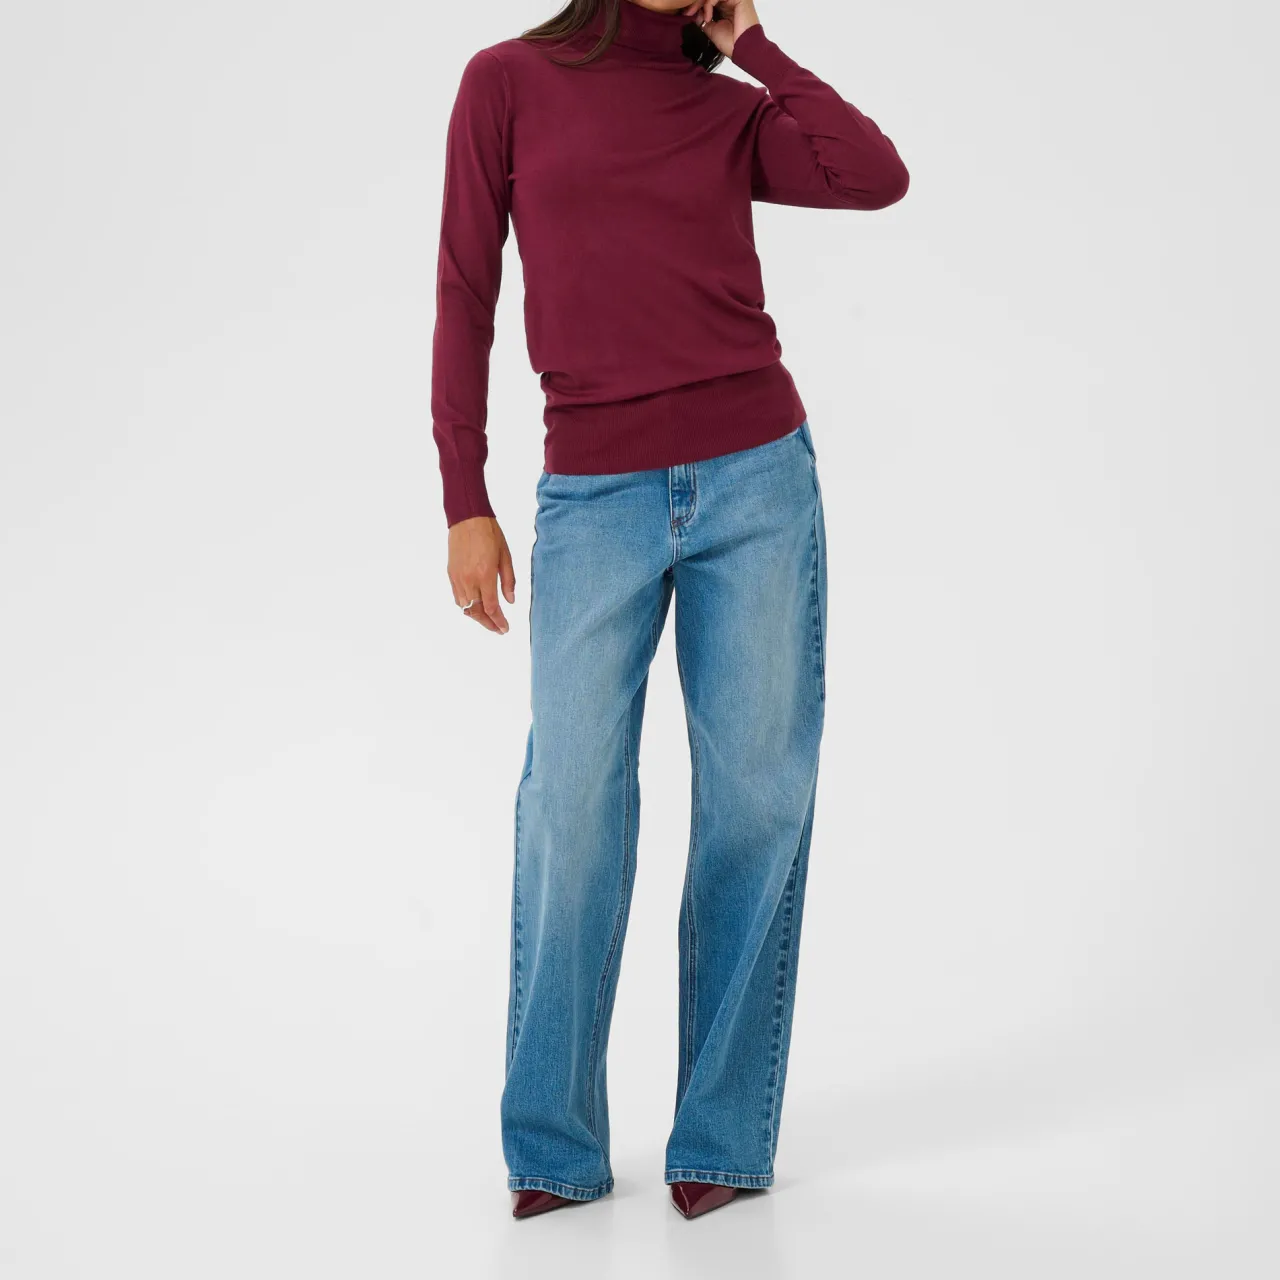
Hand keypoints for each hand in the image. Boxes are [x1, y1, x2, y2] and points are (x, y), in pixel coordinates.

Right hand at [448, 516, 515, 633]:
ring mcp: (457, 578)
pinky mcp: (451, 574)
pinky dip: (466, 605)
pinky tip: (475, 605)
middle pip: (476, 612)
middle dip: (488, 623)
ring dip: (476, 616)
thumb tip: (510, 601)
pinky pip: (457, 597)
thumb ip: (508, 581)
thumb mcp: (505, 557)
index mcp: (485, 575)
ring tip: (488, 619)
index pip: (491, 608)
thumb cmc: (490, 534)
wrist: (467, 518)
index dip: (498, 621)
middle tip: (498, 629)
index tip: (505, 629)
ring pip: (465, 607)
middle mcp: (469, 580)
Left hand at [681, 0, 759, 56]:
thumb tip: (693, 12)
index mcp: (726, 6)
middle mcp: (731, 0)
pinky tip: (708, 17)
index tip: (686, 14)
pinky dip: (710, 3)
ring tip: (696, 15)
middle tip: (688, 13)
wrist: (743, 50)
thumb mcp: (711, 29)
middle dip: (697, 2)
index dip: (697, 5)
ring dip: (702, 2)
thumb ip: (703, 18)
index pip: (709, 0)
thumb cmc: (731, 44)